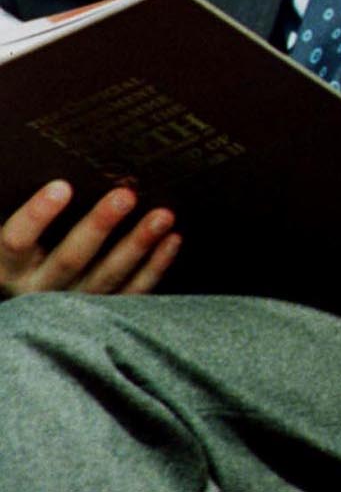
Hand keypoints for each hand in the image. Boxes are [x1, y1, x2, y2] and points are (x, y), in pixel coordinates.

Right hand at [0, 180, 180, 297]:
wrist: (33, 306)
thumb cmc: (26, 253)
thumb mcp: (17, 241)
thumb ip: (33, 217)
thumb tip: (58, 179)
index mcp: (7, 268)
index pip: (16, 242)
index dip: (36, 216)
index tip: (61, 186)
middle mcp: (36, 291)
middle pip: (70, 259)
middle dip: (99, 226)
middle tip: (125, 195)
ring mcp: (71, 306)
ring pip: (107, 277)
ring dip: (137, 244)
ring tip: (163, 216)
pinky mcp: (101, 315)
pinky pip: (131, 293)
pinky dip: (155, 267)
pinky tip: (172, 240)